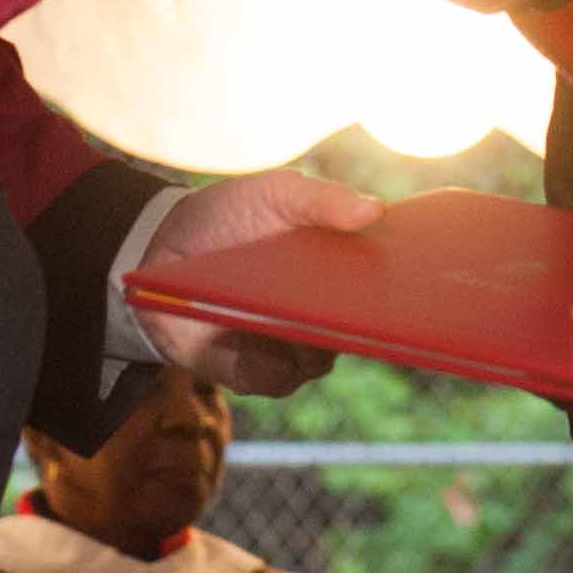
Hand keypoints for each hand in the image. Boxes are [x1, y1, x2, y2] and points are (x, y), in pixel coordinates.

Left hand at [131, 168, 379, 393]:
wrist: (158, 250)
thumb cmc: (229, 217)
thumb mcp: (276, 193)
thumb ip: (322, 199)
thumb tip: (375, 209)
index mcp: (336, 274)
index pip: (381, 285)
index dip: (399, 282)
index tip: (413, 275)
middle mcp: (322, 317)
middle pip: (359, 328)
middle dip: (365, 319)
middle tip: (366, 301)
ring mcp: (290, 349)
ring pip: (322, 357)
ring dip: (317, 340)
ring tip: (310, 315)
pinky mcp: (255, 374)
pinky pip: (280, 378)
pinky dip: (276, 360)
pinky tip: (267, 334)